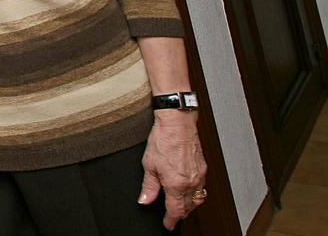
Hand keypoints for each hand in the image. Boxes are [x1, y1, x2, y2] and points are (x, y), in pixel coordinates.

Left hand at [140, 111, 207, 230]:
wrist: (178, 123)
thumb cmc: (163, 139)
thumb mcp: (149, 164)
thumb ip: (149, 186)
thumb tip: (145, 200)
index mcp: (176, 184)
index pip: (176, 211)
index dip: (171, 220)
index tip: (168, 225)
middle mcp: (191, 182)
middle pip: (189, 207)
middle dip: (180, 213)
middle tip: (171, 215)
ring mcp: (199, 175)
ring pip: (198, 199)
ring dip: (189, 205)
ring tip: (179, 204)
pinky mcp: (203, 168)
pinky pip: (201, 188)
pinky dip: (195, 193)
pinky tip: (187, 189)